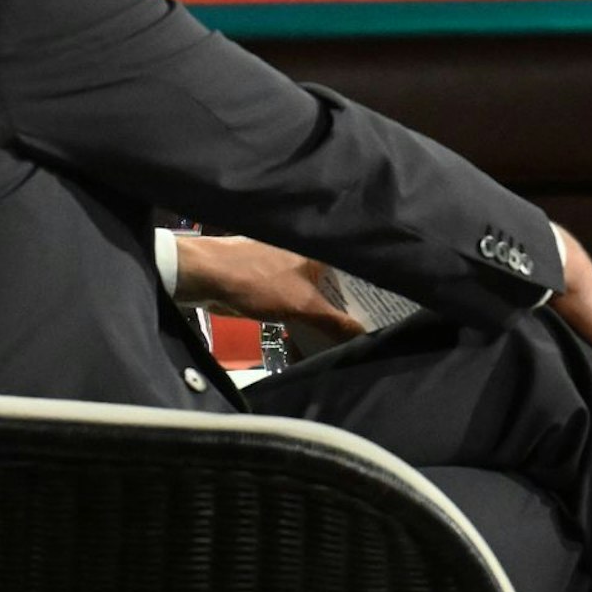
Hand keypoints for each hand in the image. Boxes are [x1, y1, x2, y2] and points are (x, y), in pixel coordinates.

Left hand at [172, 233, 364, 345]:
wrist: (205, 277)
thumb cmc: (257, 281)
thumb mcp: (301, 305)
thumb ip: (335, 322)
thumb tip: (366, 336)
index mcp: (320, 252)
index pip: (356, 272)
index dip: (371, 294)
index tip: (386, 314)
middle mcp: (308, 257)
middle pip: (337, 287)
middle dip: (349, 311)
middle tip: (369, 333)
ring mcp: (288, 270)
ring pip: (316, 297)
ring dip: (326, 318)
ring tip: (346, 340)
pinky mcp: (271, 285)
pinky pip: (297, 304)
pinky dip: (305, 320)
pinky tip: (313, 338)